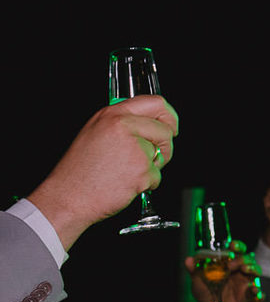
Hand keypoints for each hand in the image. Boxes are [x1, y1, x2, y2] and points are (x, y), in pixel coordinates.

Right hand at [29, 95, 180, 248]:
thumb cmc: (78, 171)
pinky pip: (156, 176)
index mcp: (112, 115)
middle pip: (165, 130)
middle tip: (150, 157)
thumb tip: (149, 122)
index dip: (168, 115)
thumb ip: (122, 123)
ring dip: (151, 167)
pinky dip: (146, 184)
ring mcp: (134, 148)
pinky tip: (124, 184)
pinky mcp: (141, 169)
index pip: (155, 103)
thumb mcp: (95, 133)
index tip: (170, 126)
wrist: (67, 199)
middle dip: (164, 146)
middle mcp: (123, 127)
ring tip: (126, 172)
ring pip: (162, 155)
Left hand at [185, 240, 263, 301]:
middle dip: (242, 259)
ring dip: (253, 268)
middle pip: (248, 259)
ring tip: (246, 269)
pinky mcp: (247, 294)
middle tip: (231, 265)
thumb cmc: (205, 291)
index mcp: (229, 262)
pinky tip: (254, 290)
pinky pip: (256, 292)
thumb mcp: (197, 279)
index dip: (237, 246)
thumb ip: (194, 269)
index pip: (237, 250)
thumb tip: (188, 260)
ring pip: (255, 271)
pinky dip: (257, 291)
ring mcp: (245, 281)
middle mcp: (239, 270)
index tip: (232, 246)